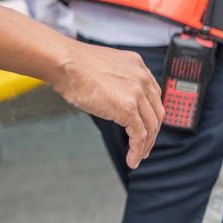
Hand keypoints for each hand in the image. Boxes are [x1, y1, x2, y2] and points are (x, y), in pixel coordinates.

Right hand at [49, 42, 163, 168]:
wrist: (65, 62)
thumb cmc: (72, 64)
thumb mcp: (102, 67)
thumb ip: (113, 80)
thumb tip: (108, 95)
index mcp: (137, 65)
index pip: (153, 94)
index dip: (151, 113)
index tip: (146, 124)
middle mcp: (142, 78)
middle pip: (156, 112)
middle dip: (152, 132)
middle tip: (145, 145)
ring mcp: (137, 93)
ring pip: (150, 126)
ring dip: (145, 145)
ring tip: (138, 156)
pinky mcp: (128, 108)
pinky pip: (139, 135)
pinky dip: (137, 150)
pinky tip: (132, 159)